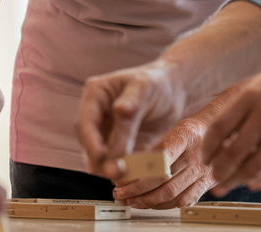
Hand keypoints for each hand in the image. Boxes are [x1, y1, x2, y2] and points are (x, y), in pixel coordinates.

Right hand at [76, 61, 189, 179]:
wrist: (176, 92)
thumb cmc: (158, 83)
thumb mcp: (144, 91)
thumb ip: (130, 111)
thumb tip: (117, 119)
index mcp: (95, 95)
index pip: (85, 124)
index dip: (90, 143)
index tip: (101, 157)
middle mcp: (96, 117)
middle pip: (90, 146)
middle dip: (102, 161)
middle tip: (118, 174)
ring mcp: (107, 135)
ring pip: (101, 160)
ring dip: (113, 170)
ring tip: (130, 176)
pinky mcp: (121, 150)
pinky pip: (118, 166)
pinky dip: (126, 173)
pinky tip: (138, 176)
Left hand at [110, 115, 213, 207]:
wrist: (219, 131)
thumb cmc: (192, 130)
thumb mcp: (173, 130)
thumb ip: (154, 149)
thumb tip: (130, 166)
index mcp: (185, 136)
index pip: (160, 158)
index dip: (139, 173)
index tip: (122, 180)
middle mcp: (196, 155)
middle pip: (163, 180)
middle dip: (137, 191)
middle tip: (121, 194)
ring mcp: (203, 171)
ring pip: (172, 194)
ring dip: (148, 201)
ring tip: (133, 201)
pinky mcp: (208, 183)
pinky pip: (186, 201)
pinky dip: (167, 205)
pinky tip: (154, 204)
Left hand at [201, 56, 260, 195]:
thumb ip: (241, 106)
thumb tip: (221, 134)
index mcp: (252, 96)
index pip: (218, 129)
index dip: (207, 148)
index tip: (203, 158)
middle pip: (233, 153)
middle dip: (219, 171)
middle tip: (213, 178)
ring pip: (255, 167)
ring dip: (237, 180)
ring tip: (229, 184)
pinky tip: (253, 182)